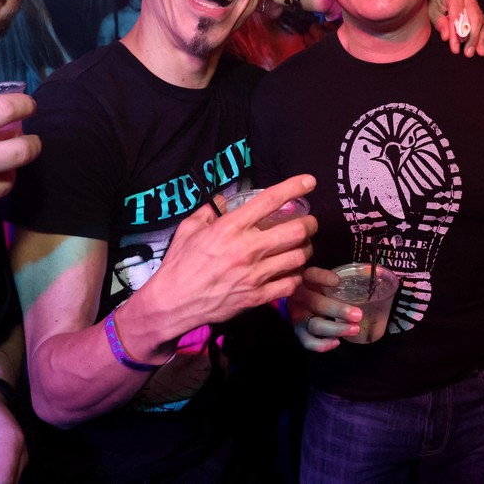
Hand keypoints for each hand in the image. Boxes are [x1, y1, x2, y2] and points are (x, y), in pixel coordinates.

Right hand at [138, 175, 318, 339]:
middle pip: (295, 231)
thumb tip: (223, 199)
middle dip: (309, 224)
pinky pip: (290, 284)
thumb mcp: (188, 228)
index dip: (294, 187)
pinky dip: (296, 276)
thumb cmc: (179, 264)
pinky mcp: (257, 297)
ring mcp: (255, 275)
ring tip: (302, 247)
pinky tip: (291, 271)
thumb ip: (209, 211)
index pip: (269, 201)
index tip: (308, 181)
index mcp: (230, 228)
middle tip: (309, 223)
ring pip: (298, 258)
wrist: (173, 303)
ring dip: (305, 249)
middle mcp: (247, 249)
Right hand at [288, 266, 362, 351]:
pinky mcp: (298, 331)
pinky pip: (308, 341)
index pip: (312, 276)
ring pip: (315, 325)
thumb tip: (373, 273)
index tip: (338, 281)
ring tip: (355, 329)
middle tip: (358, 314)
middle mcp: (300, 298)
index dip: (324, 278)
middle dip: (338, 310)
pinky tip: (337, 342)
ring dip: (336, 329)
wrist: (294, 299)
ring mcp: (298, 317)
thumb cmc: (315, 286)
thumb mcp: (323, 276)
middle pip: (317, 304)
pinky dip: (322, 345)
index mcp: (306, 280)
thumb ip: (342, 276)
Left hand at [429, 0, 483, 56]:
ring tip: (480, 52)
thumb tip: (447, 37)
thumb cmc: (432, 2)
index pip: (458, 16)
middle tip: (469, 53)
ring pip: (480, 21)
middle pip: (474, 18)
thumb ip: (439, 23)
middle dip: (472, 38)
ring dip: (481, 38)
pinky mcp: (477, 8)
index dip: (457, 34)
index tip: (455, 48)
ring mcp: (474, 1)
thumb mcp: (431, 11)